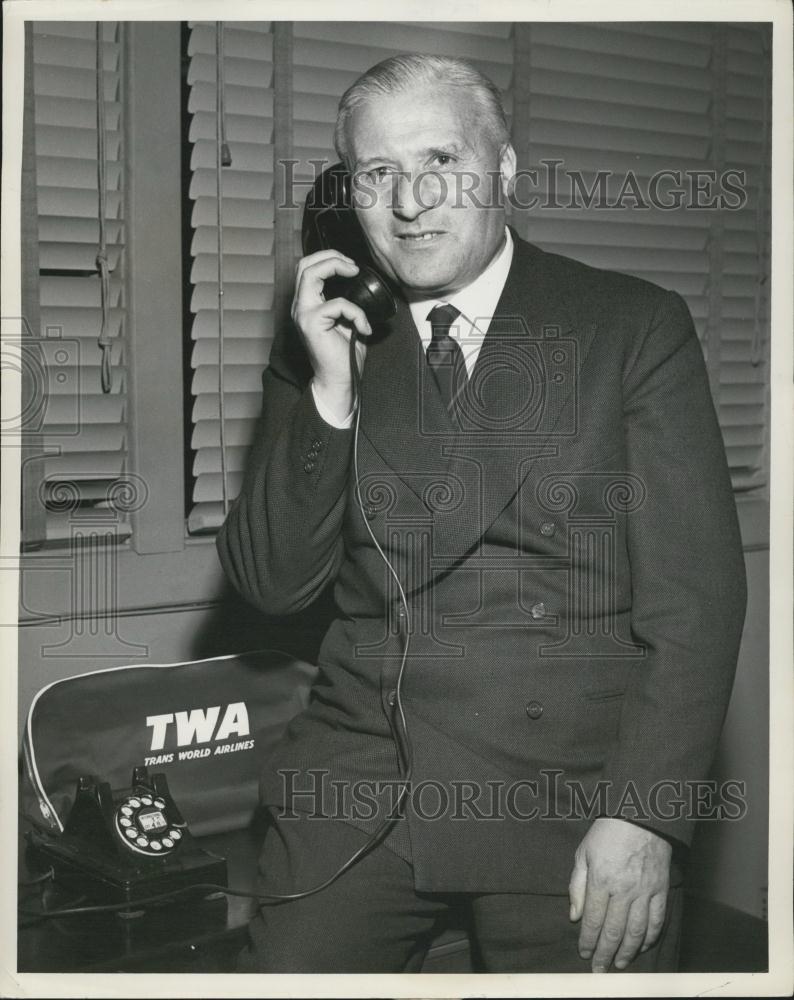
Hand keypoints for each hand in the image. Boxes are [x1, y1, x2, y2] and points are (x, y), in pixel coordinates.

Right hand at [291, 250, 371, 420]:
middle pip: (304, 264)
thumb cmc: (344, 354)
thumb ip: (347, 301)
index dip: (327, 258)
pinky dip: (356, 313)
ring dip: (336, 267)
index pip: (306, 268)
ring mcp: (303, 315)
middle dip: (330, 256)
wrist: (340, 380)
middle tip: (352, 265)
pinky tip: (364, 327)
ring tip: (355, 273)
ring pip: (311, 274)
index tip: (351, 265)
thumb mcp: (347, 320)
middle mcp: (300, 307)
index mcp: (307, 304)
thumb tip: (359, 283)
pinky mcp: (312, 324)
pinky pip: (338, 304)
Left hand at [568, 818, 670, 972]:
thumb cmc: (607, 832)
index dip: (588, 941)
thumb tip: (574, 916)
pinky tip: (642, 947)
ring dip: (627, 952)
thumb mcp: (584, 853)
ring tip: (618, 964)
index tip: (584, 953)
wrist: (640, 814)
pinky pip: (657, 920)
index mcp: (601, 879)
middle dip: (605, 953)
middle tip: (599, 969)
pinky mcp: (661, 889)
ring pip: (637, 931)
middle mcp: (624, 890)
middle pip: (613, 931)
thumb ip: (577, 886)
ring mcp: (645, 891)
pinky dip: (650, 938)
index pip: (593, 920)